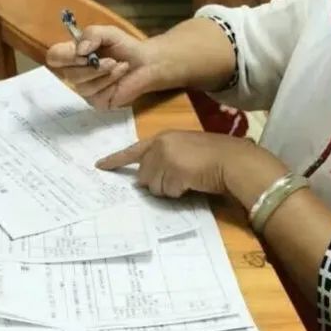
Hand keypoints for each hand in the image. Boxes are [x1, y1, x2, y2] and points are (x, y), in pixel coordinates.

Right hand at [46, 25, 169, 108]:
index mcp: (73, 55)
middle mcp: (75, 73)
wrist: (146, 63)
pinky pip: (96, 96)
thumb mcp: (108, 33)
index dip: (65, 56)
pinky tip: (120, 78)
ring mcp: (85, 90)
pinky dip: (110, 84)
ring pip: (83, 86)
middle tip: (111, 60)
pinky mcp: (97, 102)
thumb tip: (79, 51)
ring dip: (105, 75)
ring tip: (119, 66)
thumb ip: (92, 34)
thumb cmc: (125, 47)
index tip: (83, 54)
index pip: (54, 57)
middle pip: (69, 74)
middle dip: (92, 67)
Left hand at [98, 130, 288, 204]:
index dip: (115, 160)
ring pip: (154, 187)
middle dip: (157, 182)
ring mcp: (166, 159)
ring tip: (189, 178)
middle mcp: (160, 146)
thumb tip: (144, 179)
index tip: (99, 166)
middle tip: (180, 177)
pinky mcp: (174, 172)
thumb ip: (164, 158)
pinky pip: (168, 193)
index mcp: (162, 138)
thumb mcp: (185, 149)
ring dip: (169, 189)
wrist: (232, 160)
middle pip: (143, 176)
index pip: (133, 150)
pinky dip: (179, 192)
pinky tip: (193, 182)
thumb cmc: (213, 155)